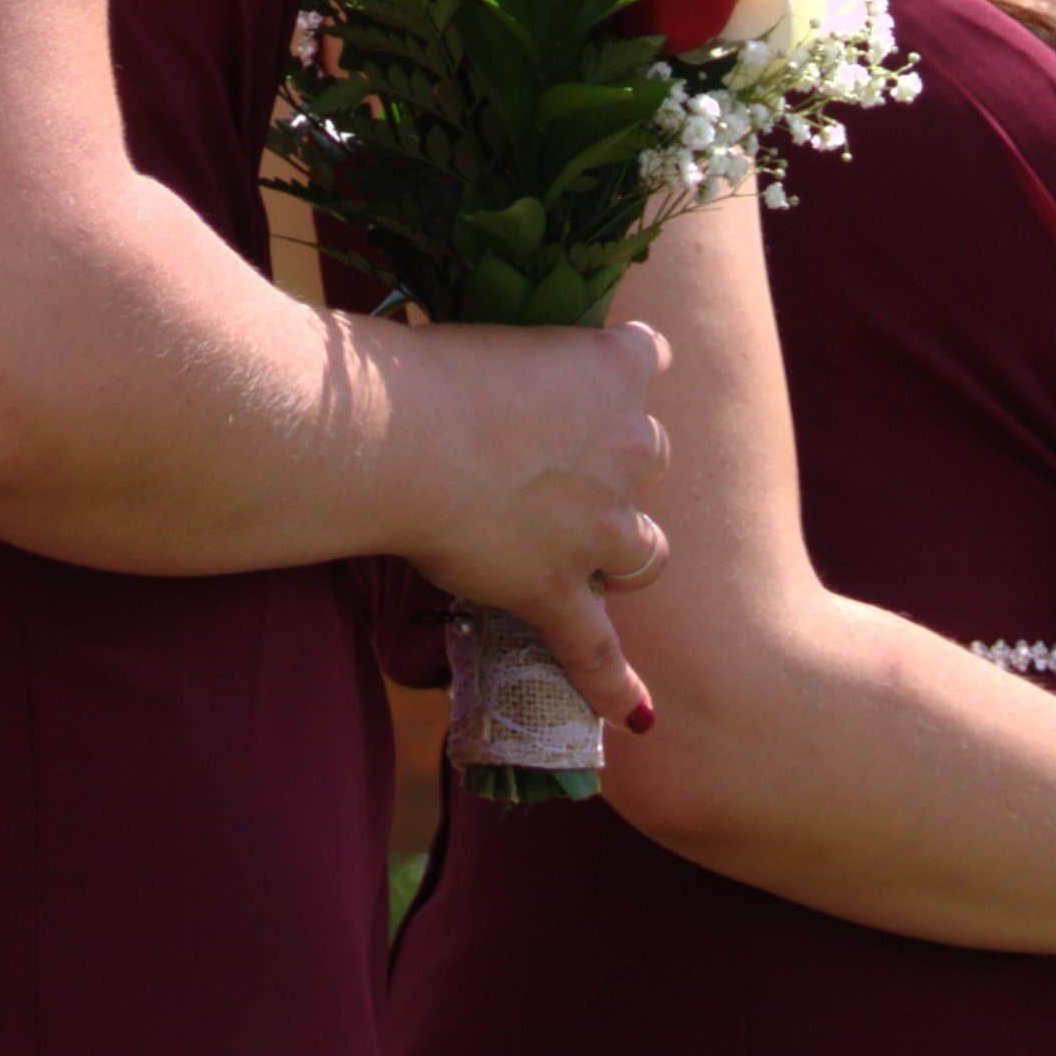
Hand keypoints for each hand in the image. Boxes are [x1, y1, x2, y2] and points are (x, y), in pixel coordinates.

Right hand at [397, 316, 672, 728]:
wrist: (401, 433)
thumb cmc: (426, 370)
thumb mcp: (491, 341)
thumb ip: (518, 367)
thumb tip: (494, 386)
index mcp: (611, 367)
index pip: (651, 356)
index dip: (619, 376)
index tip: (592, 383)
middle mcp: (627, 443)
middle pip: (653, 454)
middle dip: (617, 466)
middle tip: (556, 467)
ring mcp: (600, 525)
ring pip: (647, 549)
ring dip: (622, 552)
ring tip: (584, 558)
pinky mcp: (559, 587)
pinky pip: (597, 648)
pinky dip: (614, 684)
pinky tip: (635, 715)